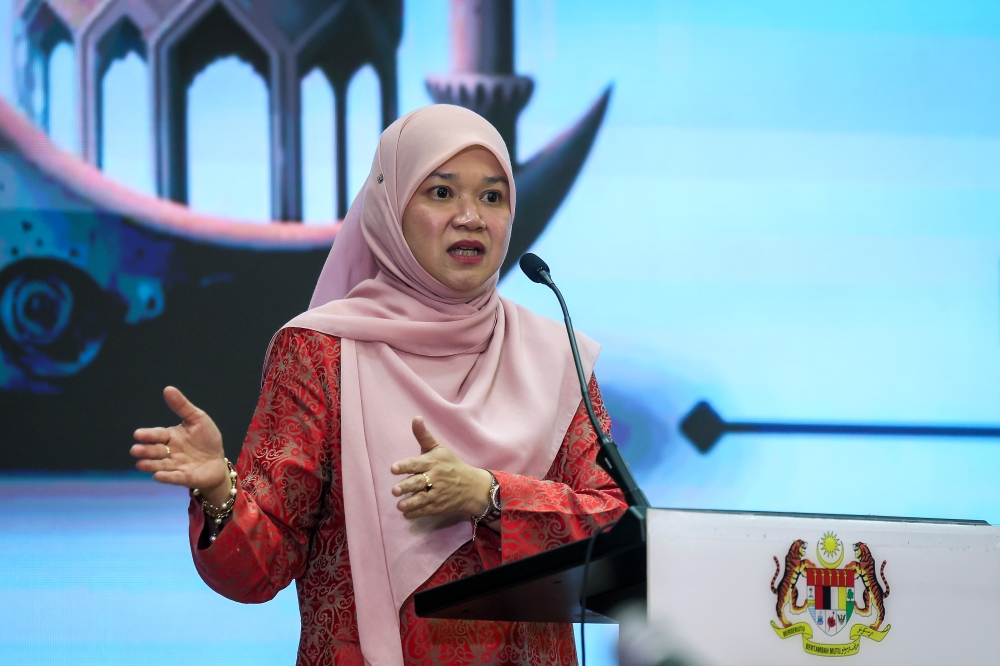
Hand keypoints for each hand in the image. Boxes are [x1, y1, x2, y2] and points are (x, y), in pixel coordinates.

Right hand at [130, 386, 229, 506]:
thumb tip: (168, 389)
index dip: (148, 435)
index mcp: (171, 436)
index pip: (158, 435)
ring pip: (161, 465)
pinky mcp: (184, 477)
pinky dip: (166, 477)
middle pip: (156, 451)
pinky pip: (174, 477)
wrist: (218, 461)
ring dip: (151, 465)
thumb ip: (182, 406)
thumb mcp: (197, 419)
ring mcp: (176, 466)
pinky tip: (158, 475)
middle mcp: (170, 452)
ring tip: (141, 464)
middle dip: (146, 451)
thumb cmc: (206, 439)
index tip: (137, 434)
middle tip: (135, 450)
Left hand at [391, 417, 492, 519]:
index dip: (405, 466)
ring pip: (422, 499)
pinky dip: (416, 513)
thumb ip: (423, 436)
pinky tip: (407, 514)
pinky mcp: (439, 506)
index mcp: (433, 462)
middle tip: (394, 490)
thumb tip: (416, 418)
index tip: (393, 468)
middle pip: (419, 482)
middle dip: (407, 486)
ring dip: (411, 503)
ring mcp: (438, 494)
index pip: (417, 463)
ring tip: (400, 506)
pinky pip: (426, 511)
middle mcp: (435, 478)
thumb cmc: (451, 465)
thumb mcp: (439, 449)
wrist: (472, 486)